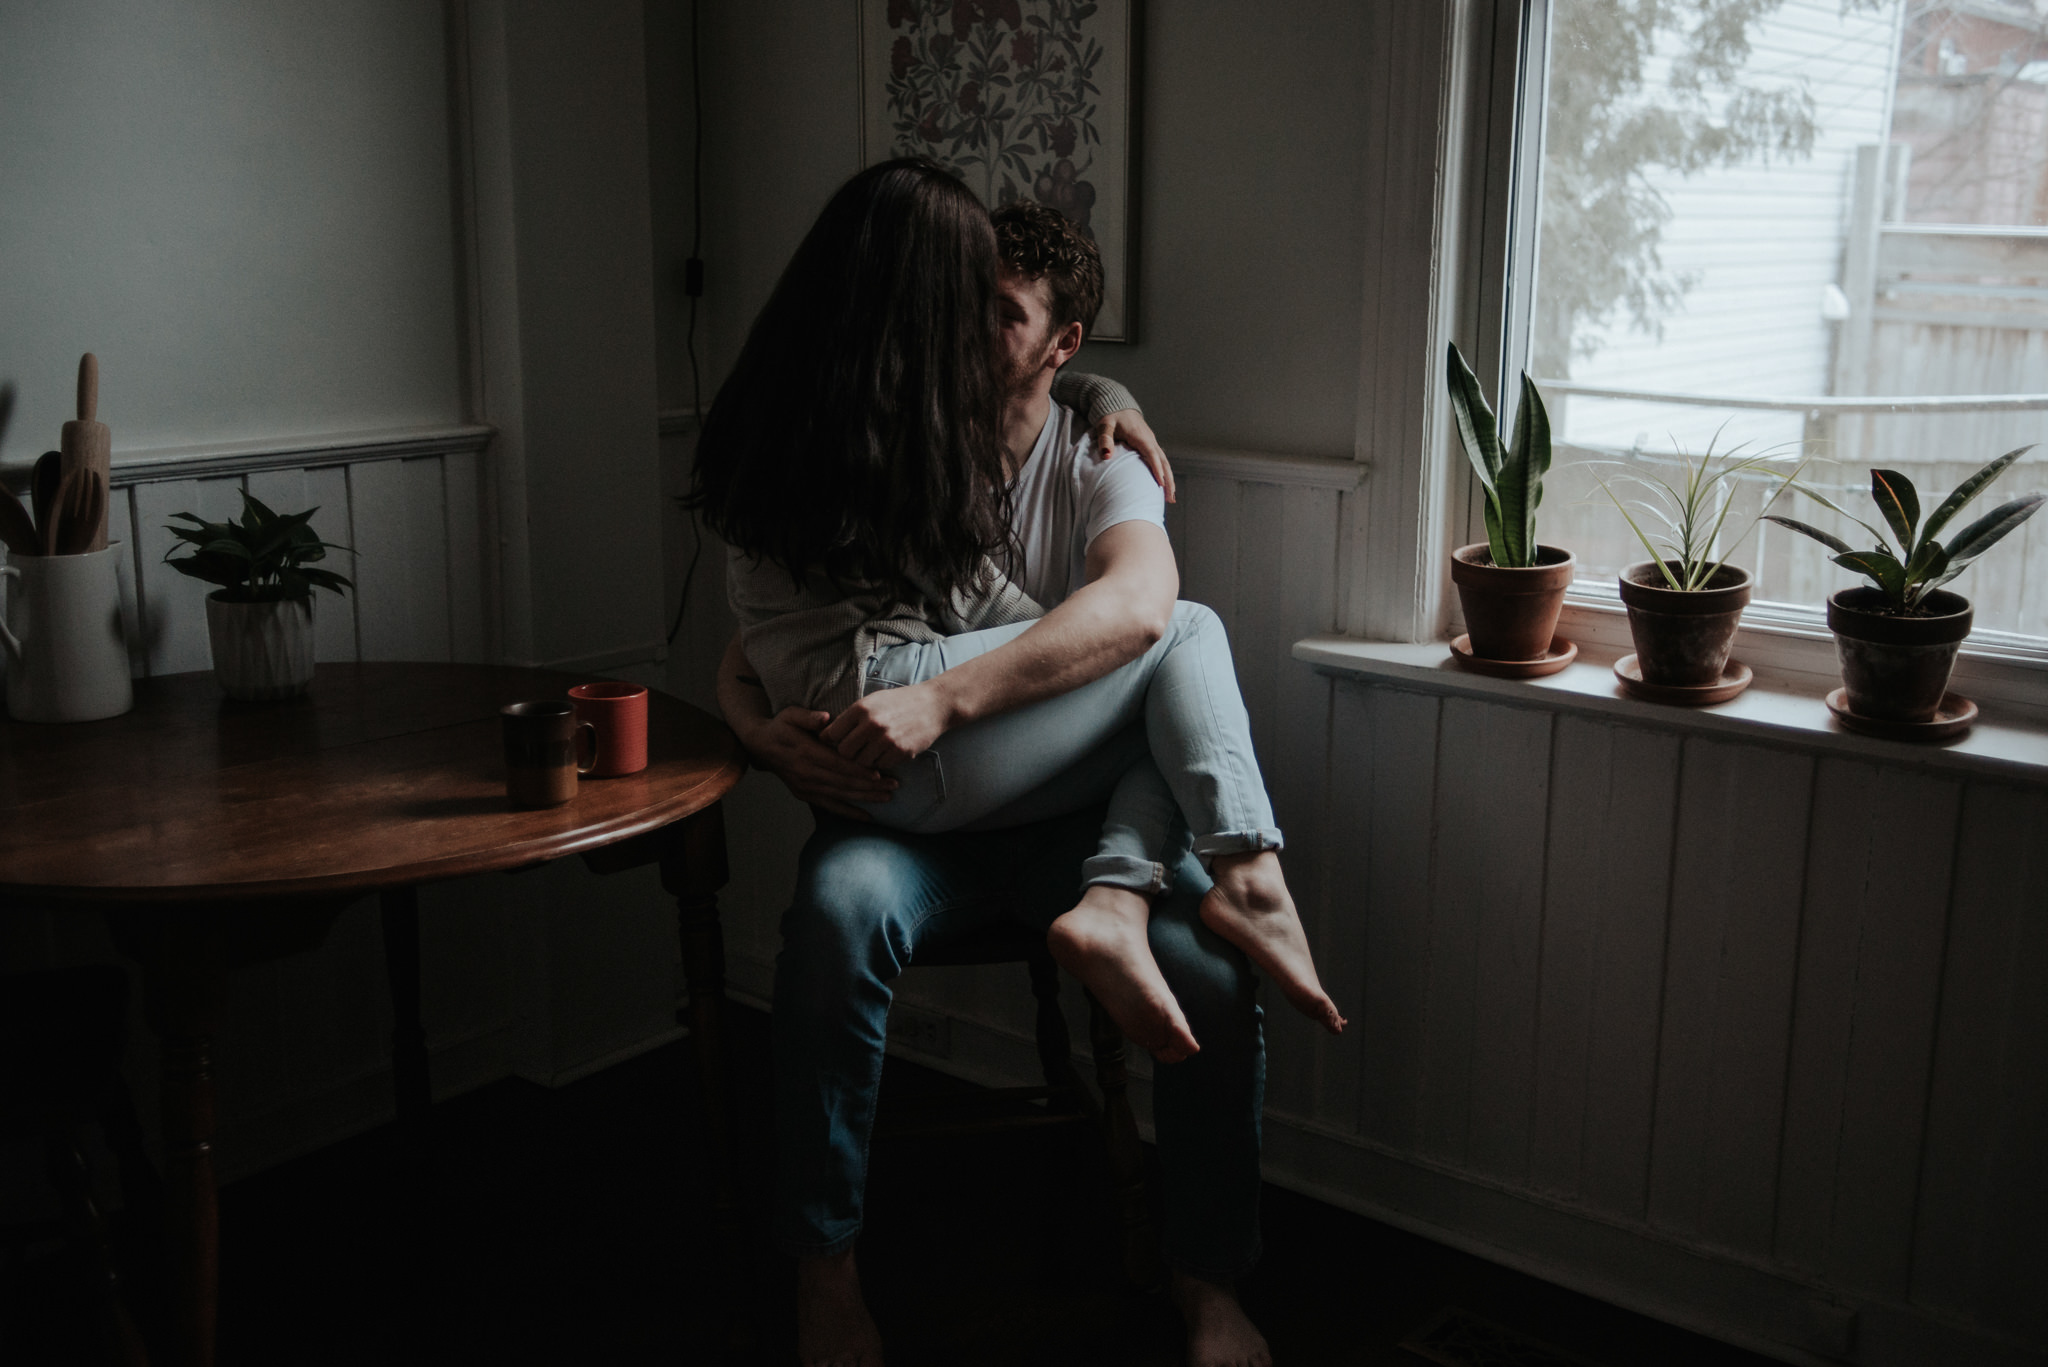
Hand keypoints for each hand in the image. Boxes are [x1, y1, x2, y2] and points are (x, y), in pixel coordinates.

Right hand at [743, 706, 897, 819]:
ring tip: (887, 798)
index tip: (879, 774)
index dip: (858, 770)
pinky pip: (829, 806)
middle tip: (893, 786)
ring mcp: (806, 786)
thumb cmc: (780, 726)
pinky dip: (848, 812)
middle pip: (843, 782)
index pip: (837, 764)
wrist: (760, 746)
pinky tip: (866, 817)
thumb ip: (808, 716)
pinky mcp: (805, 794)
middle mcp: (806, 773)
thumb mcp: (790, 714)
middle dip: (869, 786)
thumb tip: (825, 718)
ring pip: (840, 795)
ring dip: (864, 798)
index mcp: (806, 753)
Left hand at [819, 683, 951, 768]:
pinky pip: (880, 766)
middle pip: (844, 752)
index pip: (832, 734)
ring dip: (865, 759)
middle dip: (848, 753)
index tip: (838, 742)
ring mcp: (886, 740)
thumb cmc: (899, 702)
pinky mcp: (900, 752)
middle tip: (856, 749)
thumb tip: (824, 735)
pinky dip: (882, 762)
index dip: (832, 741)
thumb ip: (850, 716)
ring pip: (861, 762)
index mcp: (861, 709)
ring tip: (873, 749)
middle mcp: (872, 724)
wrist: (934, 705)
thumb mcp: (872, 701)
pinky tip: (888, 751)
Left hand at [1089, 408, 1175, 502]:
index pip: (1151, 454)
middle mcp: (1150, 440)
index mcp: (1140, 436)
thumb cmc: (1111, 416)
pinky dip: (1164, 474)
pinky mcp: (1150, 446)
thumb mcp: (1105, 425)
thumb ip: (1105, 439)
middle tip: (1171, 498)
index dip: (1156, 469)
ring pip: (1165, 463)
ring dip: (1169, 480)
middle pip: (1163, 461)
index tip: (1160, 484)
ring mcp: (1152, 443)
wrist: (1119, 406)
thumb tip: (1106, 455)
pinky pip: (1160, 461)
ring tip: (1171, 498)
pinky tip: (1164, 486)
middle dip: (1168, 480)